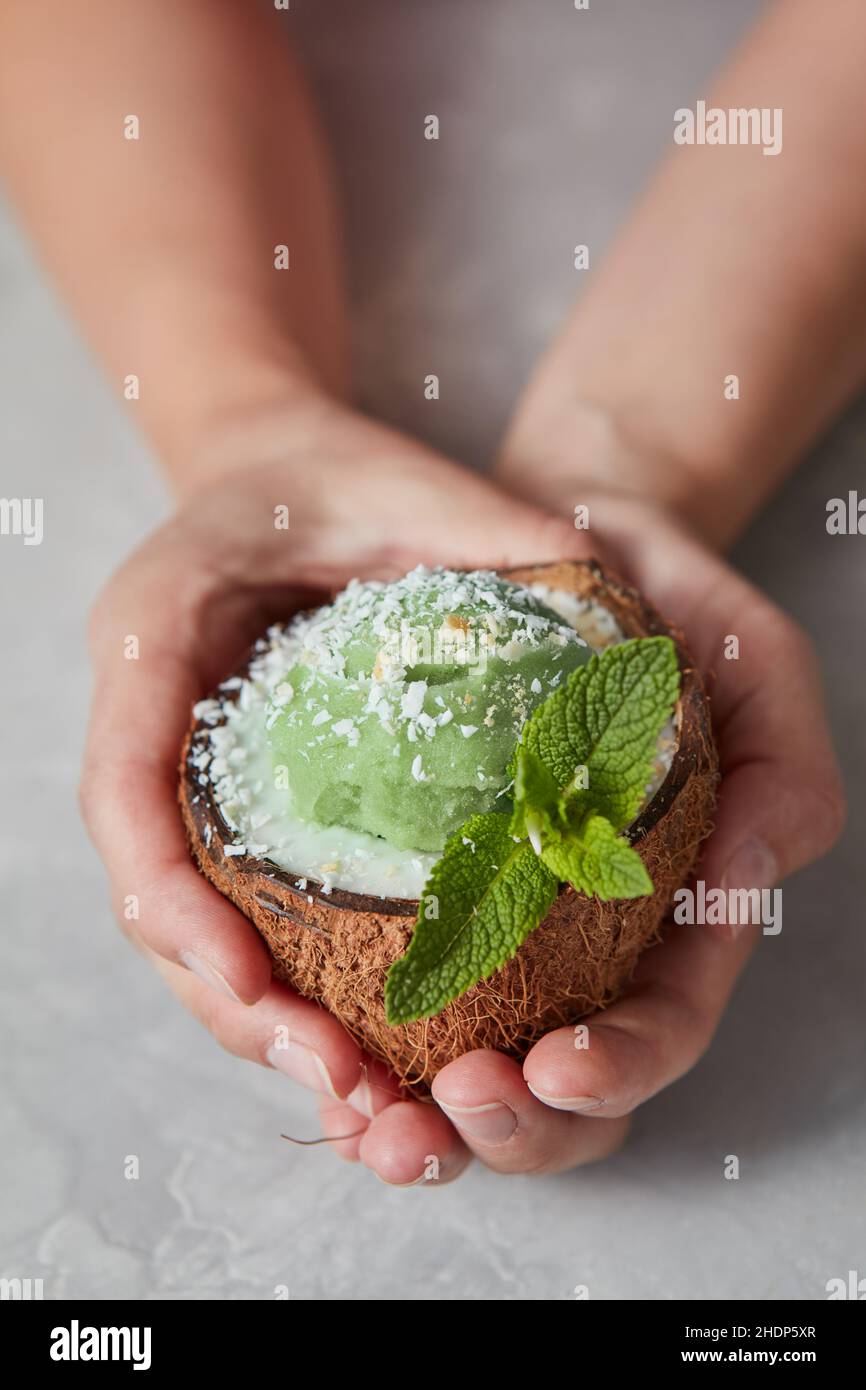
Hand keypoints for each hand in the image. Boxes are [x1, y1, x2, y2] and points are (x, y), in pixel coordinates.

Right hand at [79, 399, 582, 1182]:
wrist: (280, 465)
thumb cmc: (329, 471)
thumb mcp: (403, 481)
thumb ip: (491, 540)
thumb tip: (620, 622)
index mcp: (151, 641)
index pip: (129, 796)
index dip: (179, 908)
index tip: (257, 989)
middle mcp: (150, 724)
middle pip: (155, 898)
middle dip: (235, 1006)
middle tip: (342, 1085)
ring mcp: (186, 772)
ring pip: (193, 926)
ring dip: (266, 1023)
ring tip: (365, 1099)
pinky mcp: (237, 803)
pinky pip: (242, 909)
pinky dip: (292, 985)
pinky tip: (367, 1042)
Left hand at [416, 484, 844, 1174]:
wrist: (568, 542)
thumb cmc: (670, 604)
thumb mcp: (755, 659)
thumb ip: (785, 764)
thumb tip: (744, 874)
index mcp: (683, 907)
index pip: (666, 1017)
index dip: (622, 1065)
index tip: (553, 1067)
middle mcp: (597, 941)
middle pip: (574, 1091)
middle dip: (520, 1129)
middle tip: (452, 1104)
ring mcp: (514, 933)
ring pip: (484, 1072)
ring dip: (432, 1127)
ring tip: (371, 1125)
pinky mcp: (435, 902)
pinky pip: (398, 998)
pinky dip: (364, 1052)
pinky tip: (320, 1058)